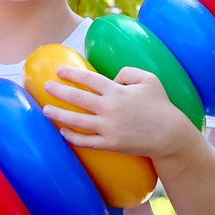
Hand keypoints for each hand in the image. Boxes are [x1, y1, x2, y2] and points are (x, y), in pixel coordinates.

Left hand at [42, 64, 197, 160]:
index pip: (88, 79)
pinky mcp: (109, 143)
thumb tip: (110, 79)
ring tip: (45, 109)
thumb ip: (127, 72)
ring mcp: (108, 128)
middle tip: (46, 86)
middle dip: (58, 91)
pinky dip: (72, 136)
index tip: (58, 70)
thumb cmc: (160, 105)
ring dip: (58, 114)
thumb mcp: (149, 79)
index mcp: (117, 91)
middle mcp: (109, 108)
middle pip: (77, 98)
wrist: (169, 134)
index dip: (71, 73)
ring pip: (76, 121)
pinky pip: (85, 140)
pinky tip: (62, 131)